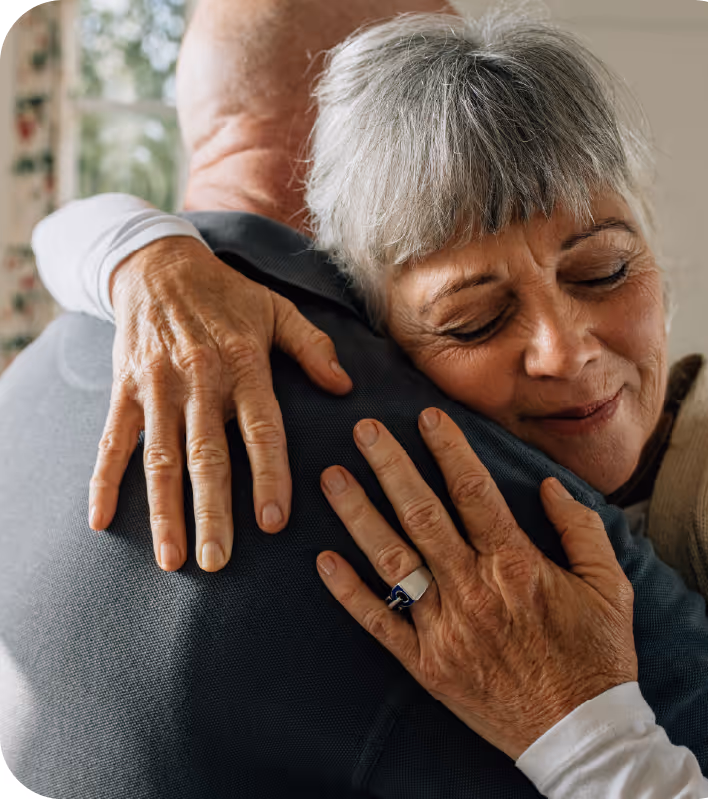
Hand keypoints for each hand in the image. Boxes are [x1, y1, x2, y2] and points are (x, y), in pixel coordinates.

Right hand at [89, 236, 352, 571]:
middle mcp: (199, 380)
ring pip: (159, 457)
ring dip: (164, 510)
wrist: (158, 265)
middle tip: (217, 561)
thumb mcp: (277, 309)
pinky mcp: (125, 389)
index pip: (261, 429)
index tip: (273, 522)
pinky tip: (102, 521)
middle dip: (212, 511)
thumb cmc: (227, 294)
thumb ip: (312, 347)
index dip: (269, 475)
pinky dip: (104, 480)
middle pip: (206, 454)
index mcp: (243, 365)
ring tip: (171, 558)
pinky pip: (112, 440)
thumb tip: (345, 386)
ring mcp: (157, 387)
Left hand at [316, 408, 636, 759]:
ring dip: (358, 515)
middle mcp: (474, 589)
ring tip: (332, 477)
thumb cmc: (596, 656)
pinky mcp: (426, 664)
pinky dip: (348, 592)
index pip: (474, 491)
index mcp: (516, 565)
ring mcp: (444, 628)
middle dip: (390, 466)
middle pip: (422, 514)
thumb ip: (581, 528)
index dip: (448, 449)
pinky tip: (323, 560)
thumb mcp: (610, 586)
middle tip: (363, 429)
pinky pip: (379, 623)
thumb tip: (548, 485)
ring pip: (392, 561)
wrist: (579, 736)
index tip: (426, 416)